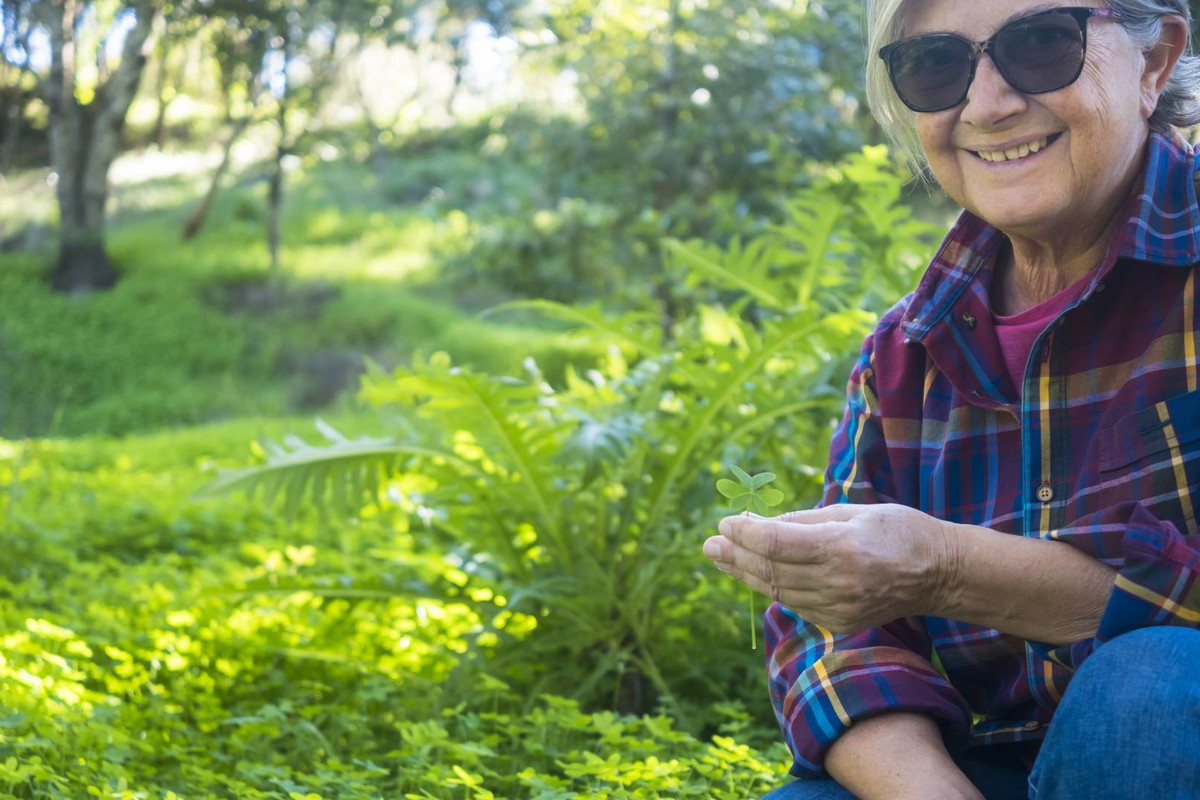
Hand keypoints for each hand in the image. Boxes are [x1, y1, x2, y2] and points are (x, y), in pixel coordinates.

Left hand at [703, 503, 955, 632]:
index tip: (724, 522)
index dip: (745, 533)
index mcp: (841, 547)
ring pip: (778, 591)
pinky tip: (756, 574)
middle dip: (734, 556)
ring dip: (746, 573)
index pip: (776, 542)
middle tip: (709, 545)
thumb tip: (760, 523)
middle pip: (770, 570)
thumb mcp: (853, 511)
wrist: (939, 573)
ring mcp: (839, 608)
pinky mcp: (841, 623)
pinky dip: (774, 588)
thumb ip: (805, 520)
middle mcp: (838, 582)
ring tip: (722, 558)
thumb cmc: (897, 531)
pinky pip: (796, 604)